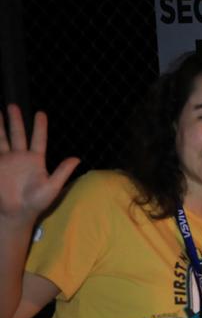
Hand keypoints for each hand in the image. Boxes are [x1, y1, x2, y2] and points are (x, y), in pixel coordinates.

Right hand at [0, 105, 79, 223]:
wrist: (16, 212)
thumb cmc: (36, 202)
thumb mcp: (52, 187)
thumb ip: (62, 171)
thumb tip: (78, 158)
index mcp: (36, 160)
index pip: (38, 139)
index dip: (40, 127)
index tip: (40, 113)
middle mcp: (20, 157)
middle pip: (18, 134)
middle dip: (16, 120)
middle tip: (13, 105)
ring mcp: (7, 160)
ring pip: (3, 138)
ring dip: (1, 126)